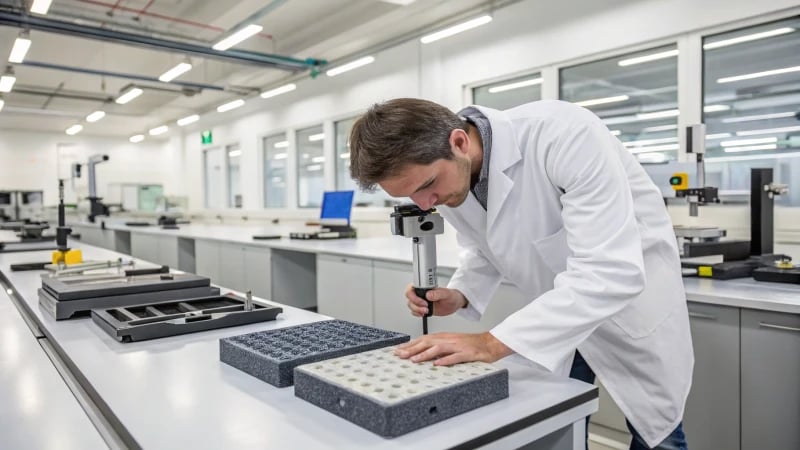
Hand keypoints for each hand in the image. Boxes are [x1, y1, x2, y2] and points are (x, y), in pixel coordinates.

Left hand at [394, 332, 512, 365]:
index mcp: (444, 337)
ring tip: (414, 360)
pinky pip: (455, 357)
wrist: (490, 343)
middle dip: (412, 348)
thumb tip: (423, 355)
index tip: (398, 350)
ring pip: (438, 349)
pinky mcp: (467, 353)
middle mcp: (448, 340)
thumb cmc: (471, 344)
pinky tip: (438, 364)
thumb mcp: (452, 344)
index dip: (410, 344)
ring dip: (425, 354)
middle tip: (400, 355)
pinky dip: (446, 360)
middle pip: (427, 342)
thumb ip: (438, 348)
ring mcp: (458, 346)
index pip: (423, 339)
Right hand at [405, 284, 466, 316]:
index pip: (412, 287)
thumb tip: (429, 294)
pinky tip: (423, 313)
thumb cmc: (451, 296)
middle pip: (409, 296)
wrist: (454, 303)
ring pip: (411, 304)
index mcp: (425, 286)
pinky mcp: (422, 307)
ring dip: (416, 309)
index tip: (423, 300)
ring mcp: (421, 300)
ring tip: (426, 311)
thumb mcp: (447, 294)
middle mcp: (422, 293)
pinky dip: (417, 313)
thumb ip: (438, 293)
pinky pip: (414, 311)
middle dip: (415, 303)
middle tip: (425, 306)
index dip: (414, 294)